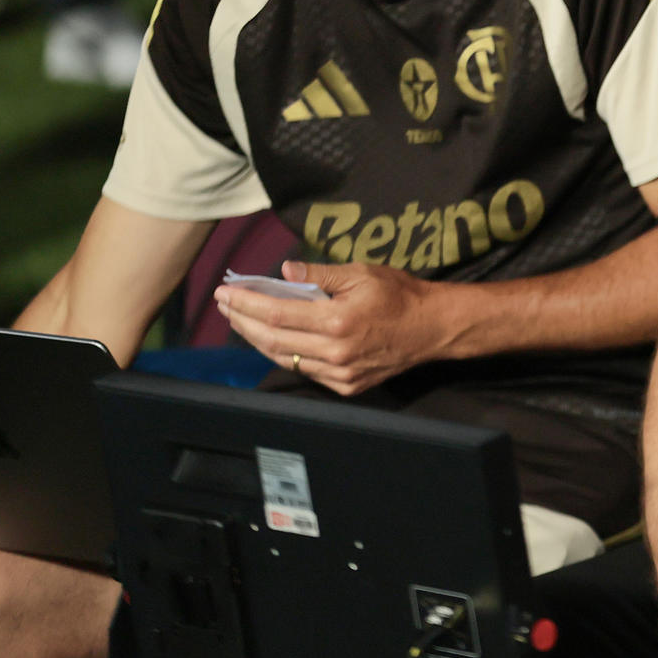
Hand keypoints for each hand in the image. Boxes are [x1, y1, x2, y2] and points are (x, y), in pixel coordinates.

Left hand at [216, 260, 452, 395]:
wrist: (433, 328)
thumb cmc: (400, 294)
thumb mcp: (362, 273)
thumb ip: (321, 274)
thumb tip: (285, 271)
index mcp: (337, 321)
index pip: (276, 313)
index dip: (246, 302)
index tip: (226, 291)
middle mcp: (334, 352)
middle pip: (272, 339)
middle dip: (242, 321)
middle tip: (225, 304)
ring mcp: (340, 373)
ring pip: (284, 359)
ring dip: (257, 340)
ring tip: (241, 321)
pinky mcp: (346, 385)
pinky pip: (305, 371)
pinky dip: (284, 354)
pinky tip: (274, 339)